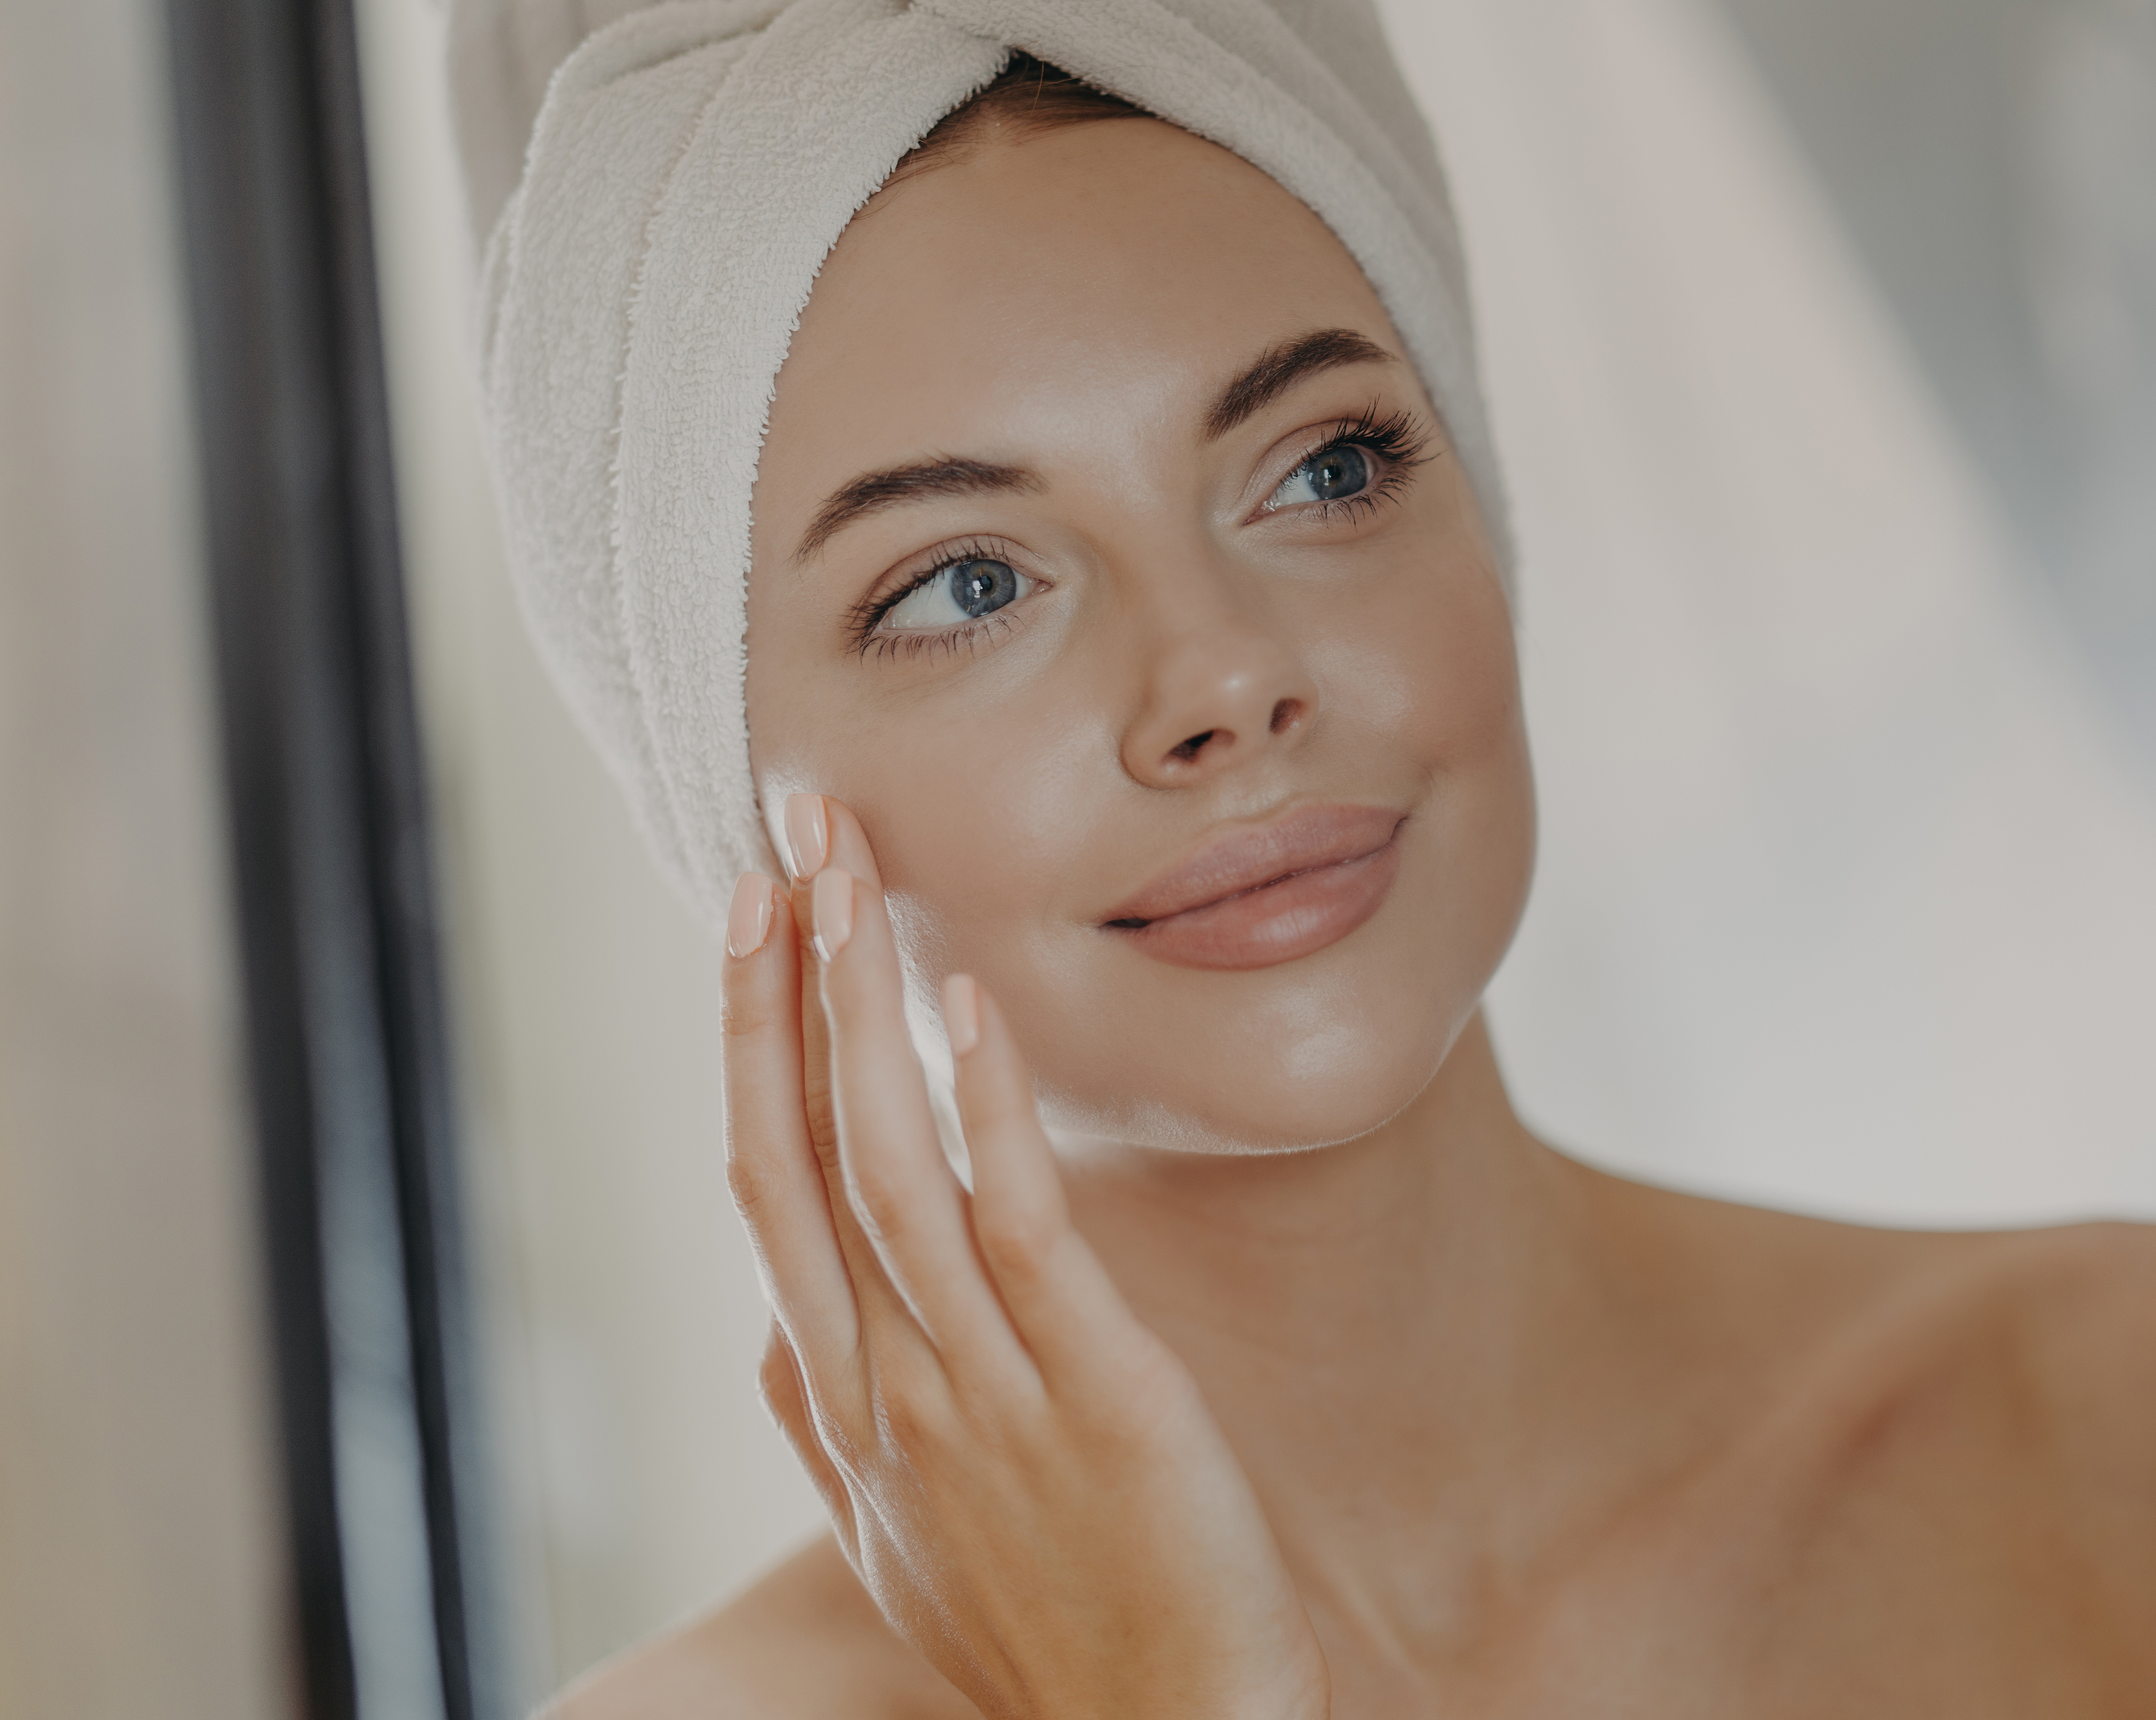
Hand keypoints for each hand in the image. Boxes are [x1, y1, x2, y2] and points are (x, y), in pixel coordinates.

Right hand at [720, 794, 1329, 1717]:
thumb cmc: (1045, 1634)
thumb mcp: (898, 1542)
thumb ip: (821, 1435)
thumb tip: (765, 1341)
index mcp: (842, 1401)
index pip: (765, 1185)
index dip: (747, 1045)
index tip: (745, 925)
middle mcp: (885, 1379)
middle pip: (797, 1146)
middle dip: (778, 985)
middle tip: (778, 840)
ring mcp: (977, 1382)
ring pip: (882, 1161)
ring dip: (856, 1004)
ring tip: (842, 872)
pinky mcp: (1091, 1382)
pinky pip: (1017, 1223)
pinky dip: (984, 1106)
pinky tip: (970, 1003)